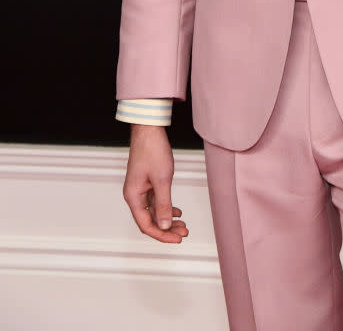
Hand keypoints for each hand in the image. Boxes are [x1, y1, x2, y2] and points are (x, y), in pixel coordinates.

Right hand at [123, 124, 188, 243]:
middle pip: (150, 220)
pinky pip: (155, 201)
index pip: (146, 225)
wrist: (149, 129)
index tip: (178, 239)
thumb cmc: (153, 150)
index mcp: (133, 197)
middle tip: (184, 232)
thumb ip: (164, 204)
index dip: (162, 235)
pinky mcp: (146, 182)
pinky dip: (166, 207)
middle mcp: (134, 195)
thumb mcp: (162, 179)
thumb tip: (165, 225)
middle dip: (167, 228)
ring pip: (154, 211)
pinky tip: (177, 211)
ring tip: (183, 224)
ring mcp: (140, 189)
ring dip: (168, 218)